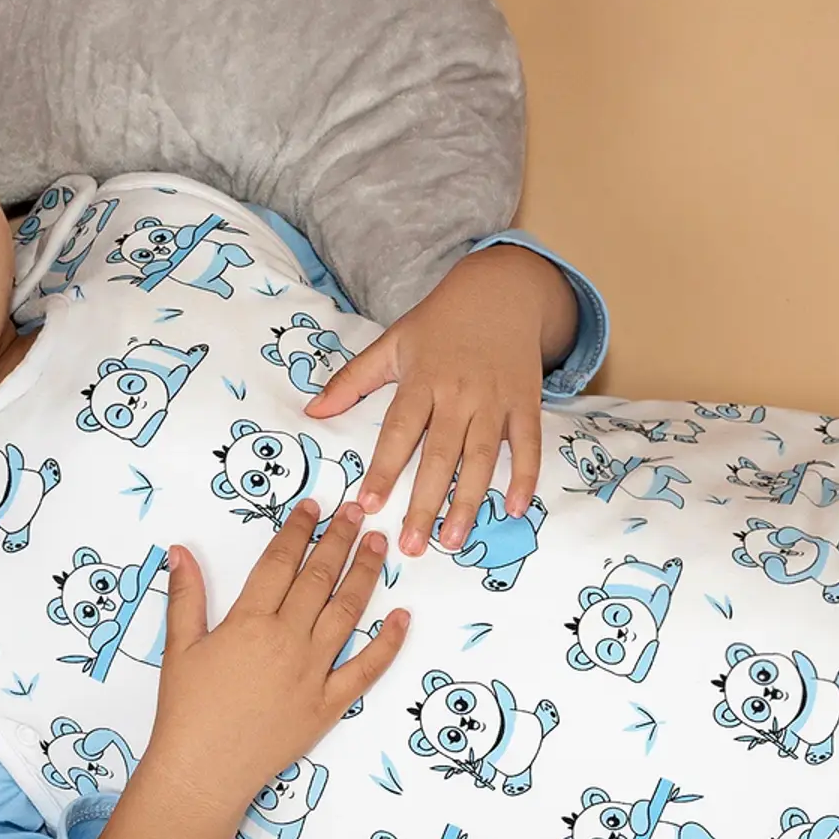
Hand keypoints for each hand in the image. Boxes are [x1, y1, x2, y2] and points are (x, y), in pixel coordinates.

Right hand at [140, 503, 406, 813]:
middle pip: (320, 578)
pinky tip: (403, 617)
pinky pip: (367, 668)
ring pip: (348, 611)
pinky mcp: (329, 703)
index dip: (300, 530)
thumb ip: (185, 596)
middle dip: (340, 539)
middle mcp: (287, 640)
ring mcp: (313, 672)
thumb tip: (181, 550)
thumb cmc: (186, 712)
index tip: (316, 506)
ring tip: (379, 545)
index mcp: (248, 622)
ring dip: (366, 574)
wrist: (202, 773)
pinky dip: (388, 642)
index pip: (280, 562)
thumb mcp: (178, 648)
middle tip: (359, 510)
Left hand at [305, 242, 575, 553]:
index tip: (369, 505)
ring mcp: (495, 400)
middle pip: (440, 455)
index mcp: (421, 380)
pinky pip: (526, 445)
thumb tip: (312, 411)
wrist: (501, 293)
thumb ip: (352, 380)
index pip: (399, 431)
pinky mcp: (525, 403)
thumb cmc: (440, 323)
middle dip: (425, 503)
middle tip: (411, 546)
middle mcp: (458, 393)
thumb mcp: (392, 343)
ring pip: (481, 458)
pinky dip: (523, 477)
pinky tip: (514, 509)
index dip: (385, 469)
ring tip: (451, 541)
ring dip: (468, 502)